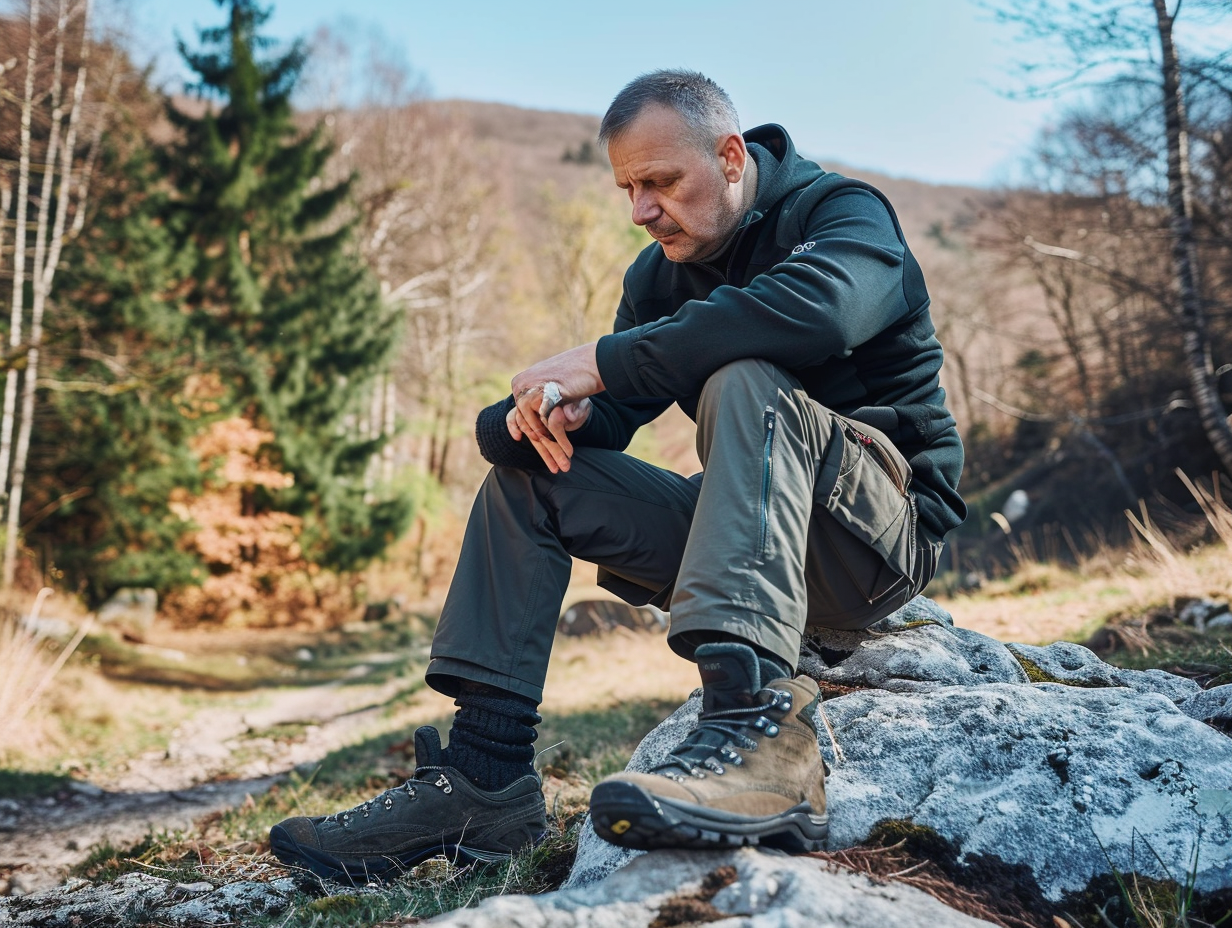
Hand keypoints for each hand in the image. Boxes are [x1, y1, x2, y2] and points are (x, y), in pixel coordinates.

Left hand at [509, 343, 603, 472]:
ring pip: (539, 429)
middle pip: (529, 426)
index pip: (517, 415)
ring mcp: (531, 391)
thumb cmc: (580, 379)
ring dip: (553, 450)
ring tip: (564, 465)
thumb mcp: (560, 398)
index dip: (518, 429)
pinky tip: (568, 452)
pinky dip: (560, 441)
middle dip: (544, 450)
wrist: (596, 362)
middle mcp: (522, 386)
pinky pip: (551, 426)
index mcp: (522, 383)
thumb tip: (537, 427)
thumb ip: (548, 414)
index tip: (518, 439)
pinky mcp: (546, 396)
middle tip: (555, 468)